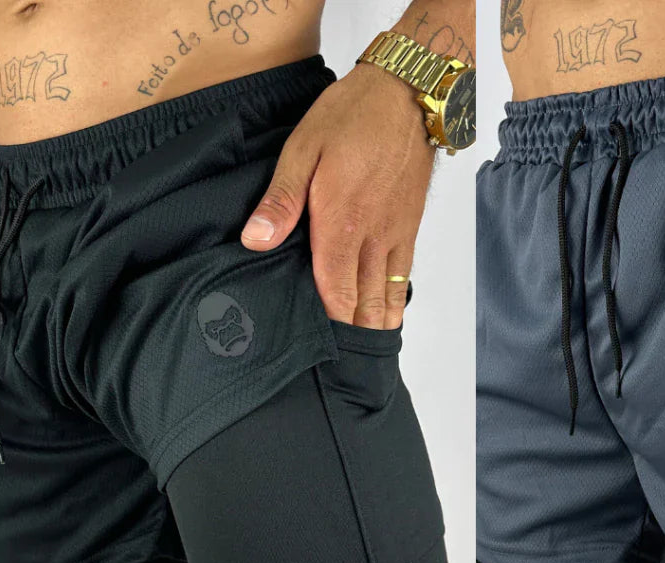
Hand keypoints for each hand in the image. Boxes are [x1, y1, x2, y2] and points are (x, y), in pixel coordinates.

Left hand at [241, 62, 435, 328]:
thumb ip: (281, 201)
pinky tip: (388, 319)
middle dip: (352, 334)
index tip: (318, 350)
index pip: (332, 290)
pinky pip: (403, 277)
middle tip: (341, 365)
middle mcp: (370, 238)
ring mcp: (394, 235)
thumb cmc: (351, 117)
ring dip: (375, 326)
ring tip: (365, 353)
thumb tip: (255, 240)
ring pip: (385, 296)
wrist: (405, 96)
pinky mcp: (408, 228)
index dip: (327, 323)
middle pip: (362, 302)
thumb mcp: (302, 149)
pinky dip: (396, 303)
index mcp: (340, 223)